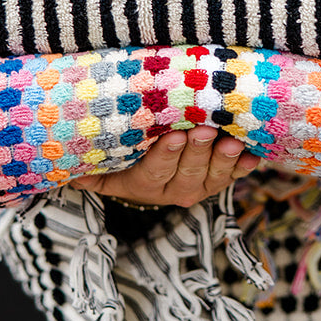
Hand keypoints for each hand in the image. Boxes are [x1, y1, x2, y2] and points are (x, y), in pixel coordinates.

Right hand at [68, 126, 260, 207]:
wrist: (157, 179)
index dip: (165, 155)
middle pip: (189, 170)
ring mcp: (203, 185)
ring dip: (225, 158)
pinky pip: (237, 174)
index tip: (172, 136)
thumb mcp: (108, 171)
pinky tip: (254, 153)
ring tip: (232, 142)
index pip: (156, 170)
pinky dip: (247, 165)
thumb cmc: (130, 164)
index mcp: (148, 185)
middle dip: (198, 150)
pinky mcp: (224, 179)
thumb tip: (66, 169)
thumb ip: (92, 170)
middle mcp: (178, 189)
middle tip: (205, 130)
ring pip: (215, 174)